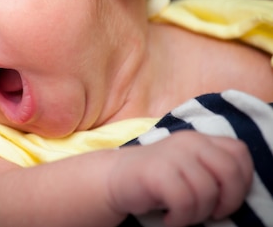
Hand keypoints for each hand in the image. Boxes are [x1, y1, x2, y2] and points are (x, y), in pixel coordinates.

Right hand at [107, 131, 252, 226]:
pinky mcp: (156, 171)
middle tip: (212, 214)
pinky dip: (180, 218)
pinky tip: (169, 217)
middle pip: (229, 171)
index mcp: (200, 139)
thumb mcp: (189, 167)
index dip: (242, 180)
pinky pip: (184, 201)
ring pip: (206, 191)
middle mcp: (188, 141)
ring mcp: (171, 154)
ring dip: (198, 214)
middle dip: (228, 201)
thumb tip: (240, 190)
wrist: (114, 179)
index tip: (225, 199)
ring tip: (182, 216)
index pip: (238, 153)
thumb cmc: (157, 181)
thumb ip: (212, 167)